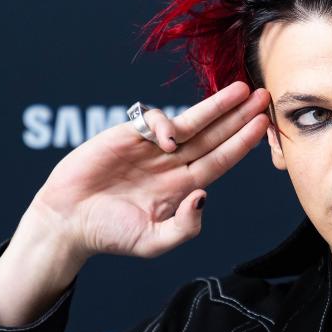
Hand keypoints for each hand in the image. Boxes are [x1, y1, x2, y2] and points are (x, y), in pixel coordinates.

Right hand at [27, 81, 271, 260]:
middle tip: (263, 95)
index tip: (264, 125)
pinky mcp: (127, 134)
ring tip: (238, 90)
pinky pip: (154, 120)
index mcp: (183, 188)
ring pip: (191, 122)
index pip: (221, 160)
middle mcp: (172, 164)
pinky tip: (168, 139)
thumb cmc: (110, 235)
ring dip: (215, 106)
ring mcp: (151, 148)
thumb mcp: (154, 242)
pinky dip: (165, 124)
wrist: (67, 221)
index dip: (243, 143)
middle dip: (238, 116)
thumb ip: (184, 227)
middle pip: (214, 135)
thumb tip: (203, 197)